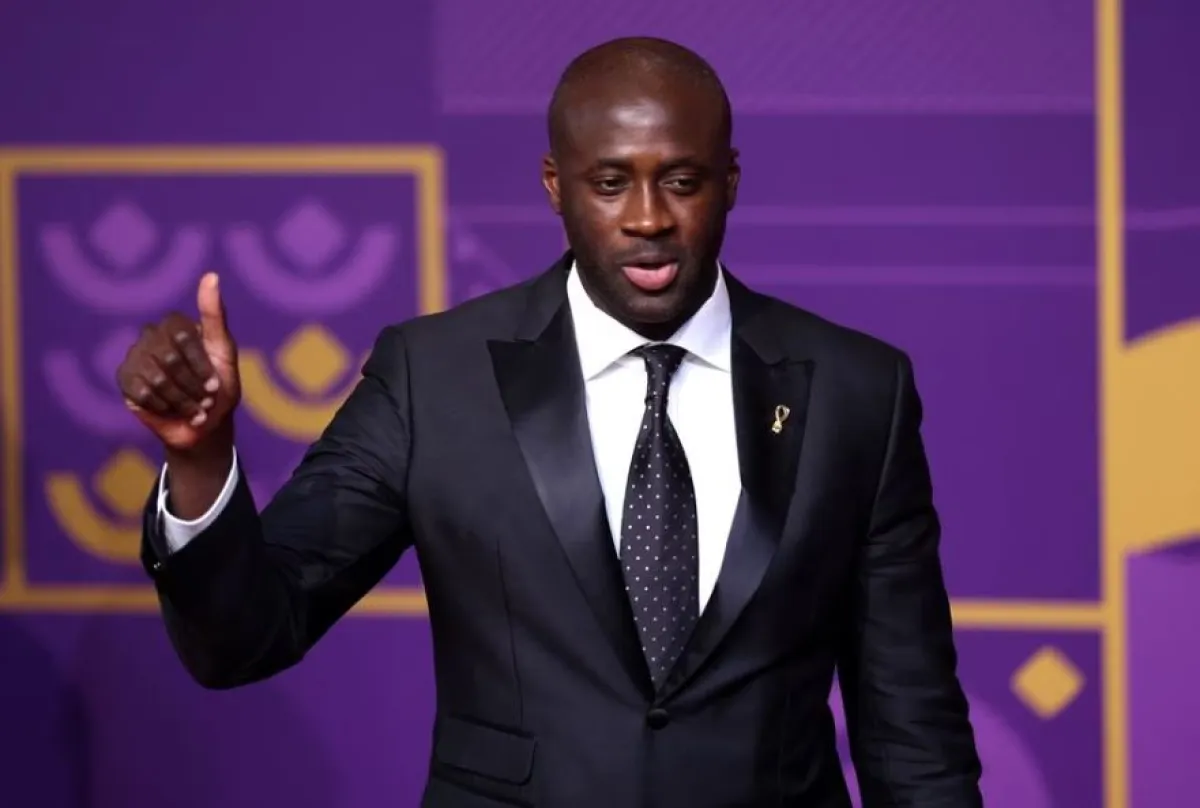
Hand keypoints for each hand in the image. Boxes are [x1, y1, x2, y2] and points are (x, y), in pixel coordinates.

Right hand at [116, 272, 240, 451]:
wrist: (204, 427)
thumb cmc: (219, 389)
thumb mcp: (224, 353)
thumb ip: (215, 315)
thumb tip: (211, 274)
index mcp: (177, 324)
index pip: (183, 336)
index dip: (201, 366)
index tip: (215, 385)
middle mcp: (152, 335)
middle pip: (169, 359)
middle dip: (193, 387)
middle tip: (204, 400)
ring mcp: (135, 356)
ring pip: (155, 378)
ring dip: (181, 400)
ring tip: (192, 408)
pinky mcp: (124, 380)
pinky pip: (141, 393)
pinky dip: (163, 406)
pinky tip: (170, 409)